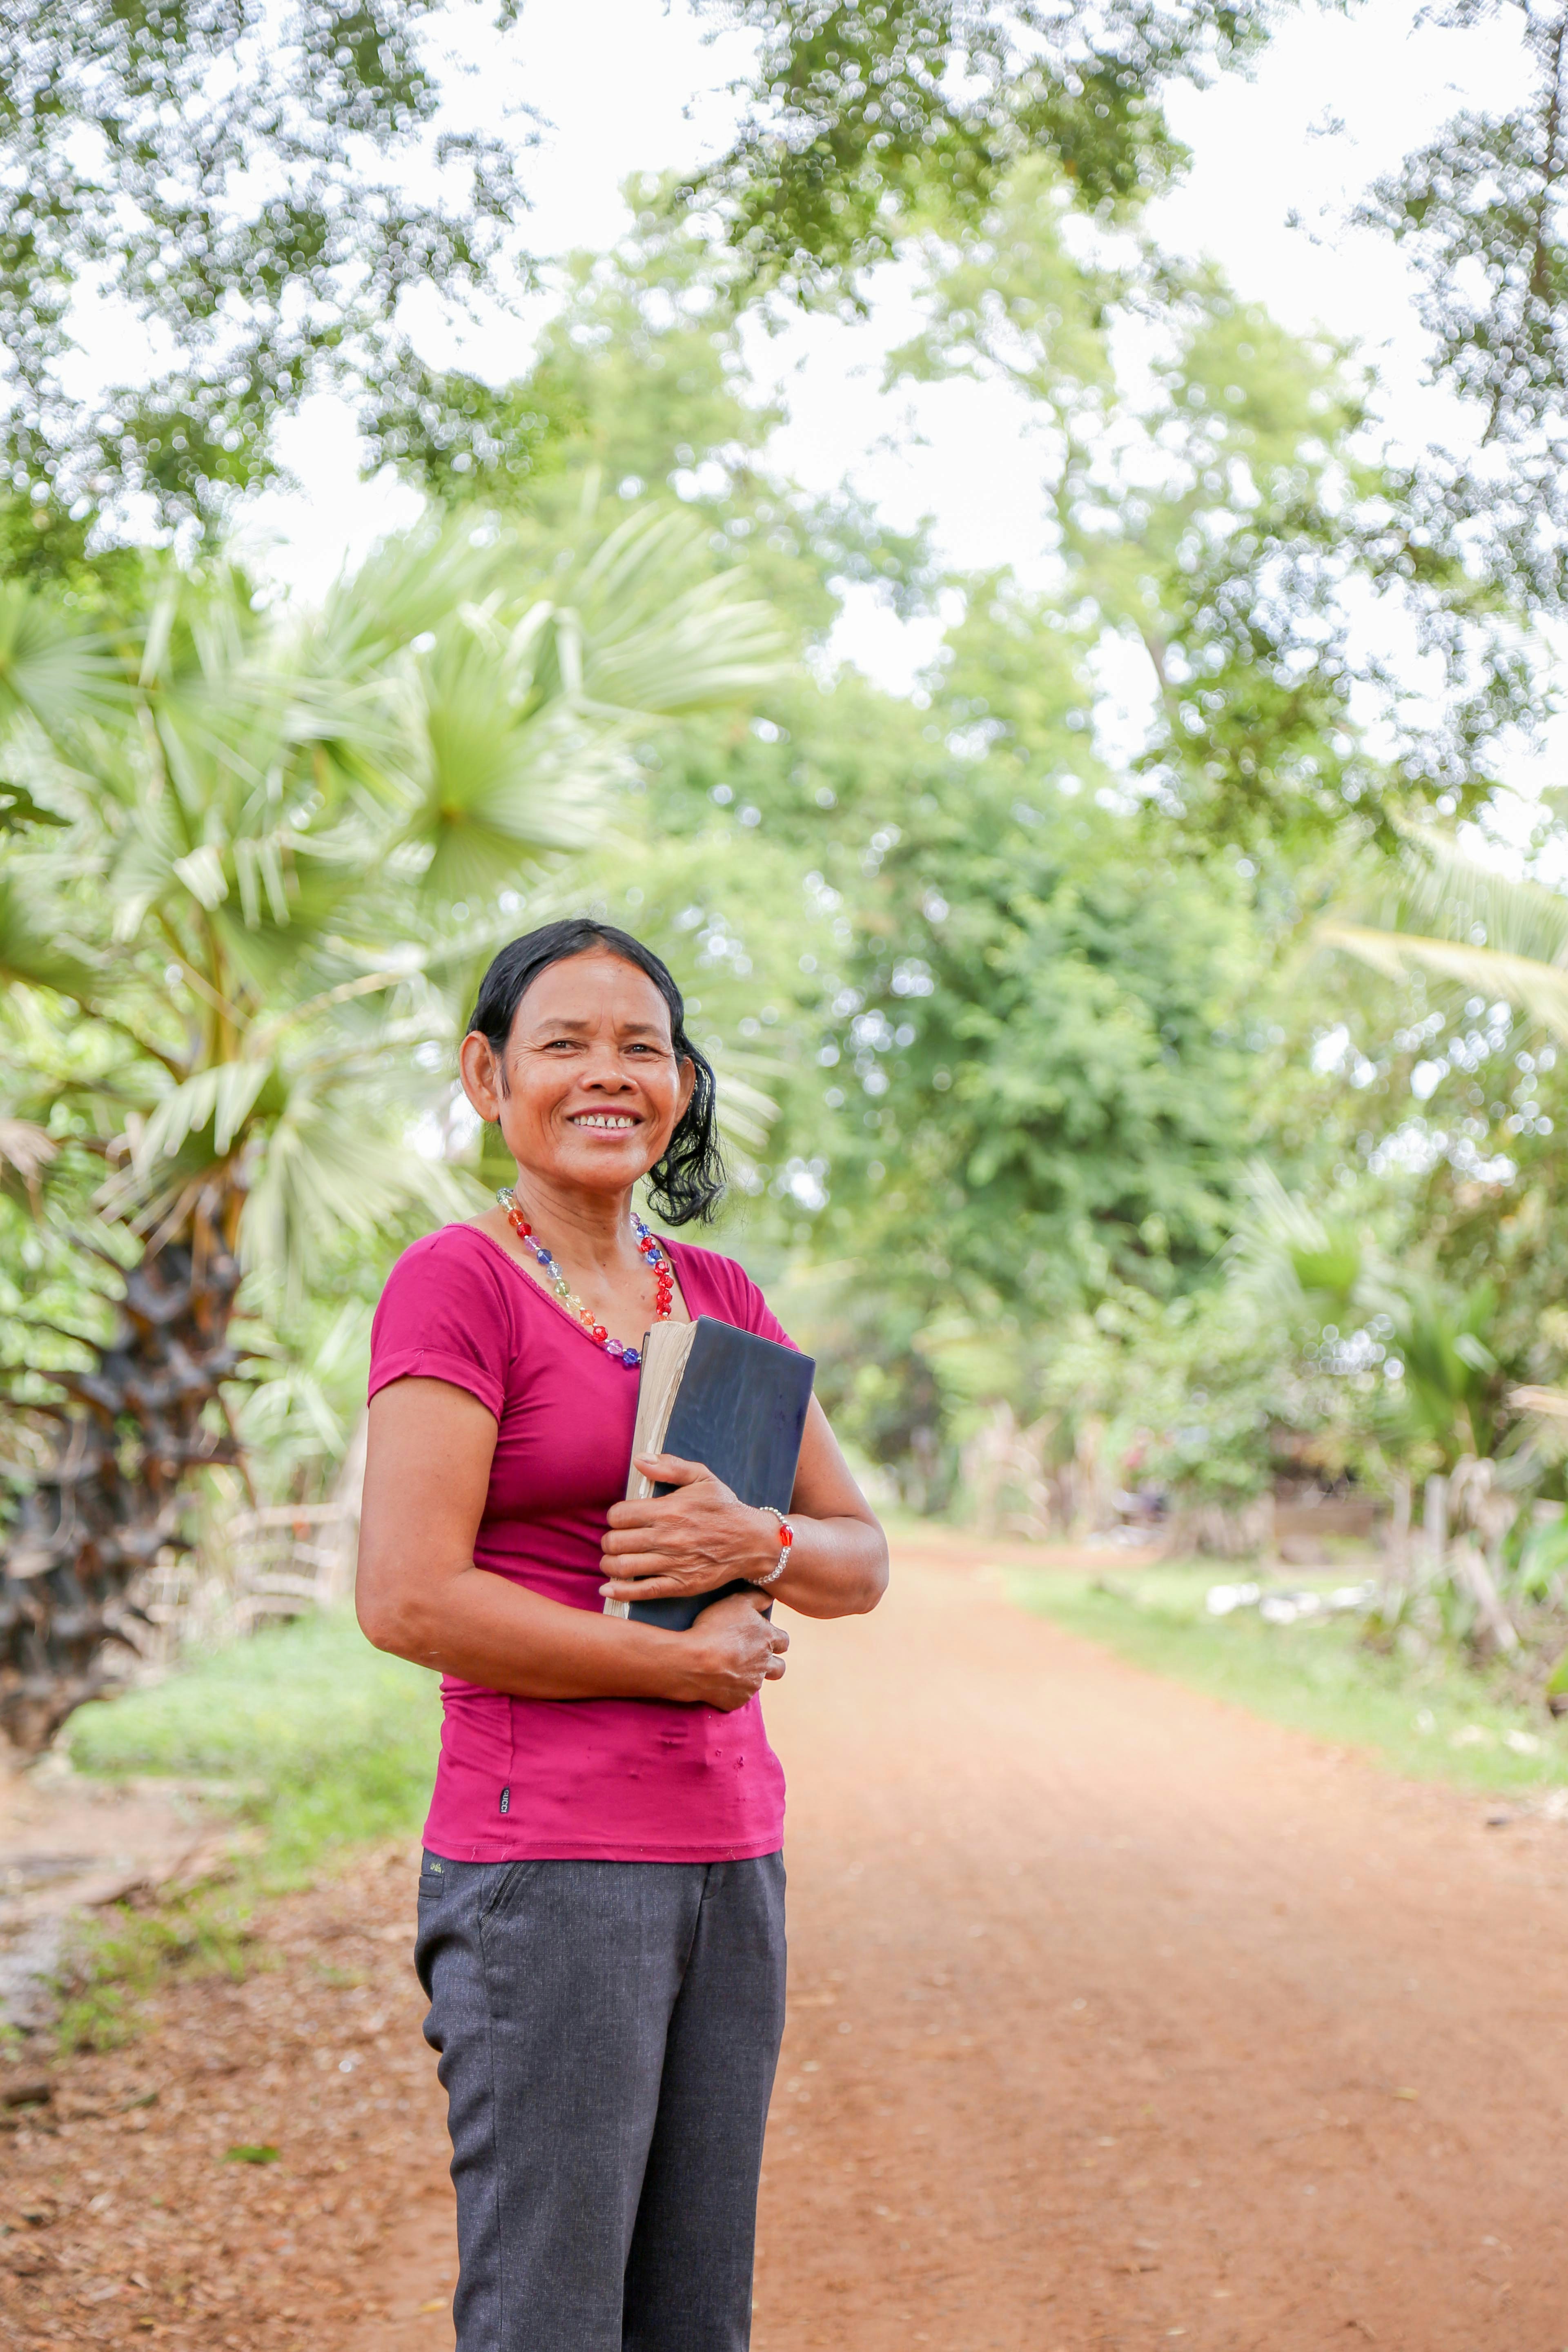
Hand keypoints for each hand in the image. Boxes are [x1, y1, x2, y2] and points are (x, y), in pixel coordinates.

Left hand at [600, 1453, 781, 1604]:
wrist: (753, 1541)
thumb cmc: (724, 1508)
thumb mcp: (702, 1478)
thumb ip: (669, 1467)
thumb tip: (639, 1459)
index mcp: (668, 1510)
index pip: (619, 1515)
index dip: (614, 1516)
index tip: (621, 1519)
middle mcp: (667, 1538)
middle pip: (615, 1542)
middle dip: (609, 1541)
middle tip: (615, 1540)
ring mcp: (673, 1564)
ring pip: (623, 1567)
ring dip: (610, 1564)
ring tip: (613, 1559)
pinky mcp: (680, 1585)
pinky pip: (642, 1591)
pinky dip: (620, 1591)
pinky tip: (609, 1587)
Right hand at [668, 1590, 788, 1710]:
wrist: (692, 1661)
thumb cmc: (714, 1628)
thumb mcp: (737, 1602)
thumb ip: (758, 1598)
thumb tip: (771, 1596)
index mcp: (768, 1640)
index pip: (784, 1641)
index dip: (775, 1639)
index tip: (763, 1637)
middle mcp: (765, 1665)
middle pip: (779, 1668)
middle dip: (771, 1663)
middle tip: (753, 1657)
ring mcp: (751, 1685)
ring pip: (757, 1682)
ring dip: (748, 1676)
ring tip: (728, 1667)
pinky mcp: (736, 1700)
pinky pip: (738, 1696)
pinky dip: (731, 1690)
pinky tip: (717, 1679)